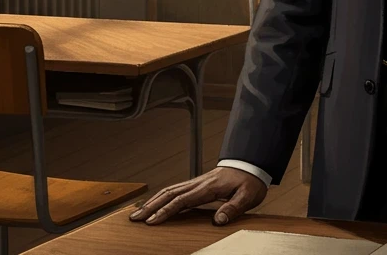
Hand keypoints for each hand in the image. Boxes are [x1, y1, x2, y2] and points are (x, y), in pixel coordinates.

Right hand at [129, 166, 266, 225]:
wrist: (252, 165)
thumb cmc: (250, 181)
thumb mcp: (248, 195)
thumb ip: (234, 207)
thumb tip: (218, 220)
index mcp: (209, 187)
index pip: (182, 200)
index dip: (166, 211)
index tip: (152, 221)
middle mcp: (199, 183)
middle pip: (170, 193)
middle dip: (151, 206)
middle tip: (135, 218)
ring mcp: (197, 183)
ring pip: (170, 190)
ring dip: (153, 201)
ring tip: (138, 212)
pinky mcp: (197, 184)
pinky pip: (176, 190)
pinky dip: (162, 196)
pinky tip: (155, 203)